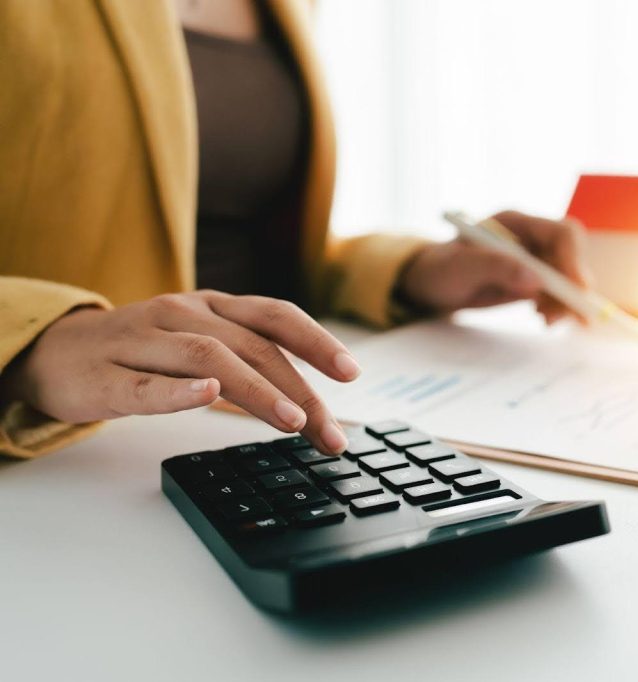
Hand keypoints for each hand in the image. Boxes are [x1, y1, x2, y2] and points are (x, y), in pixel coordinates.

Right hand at [3, 291, 357, 453]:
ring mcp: (143, 341)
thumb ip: (249, 359)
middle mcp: (182, 314)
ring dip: (257, 391)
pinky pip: (147, 383)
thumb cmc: (142, 352)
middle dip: (300, 390)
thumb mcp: (200, 341)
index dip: (317, 341)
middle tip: (329, 432)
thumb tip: (310, 401)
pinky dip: (180, 390)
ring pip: (210, 359)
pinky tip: (207, 396)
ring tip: (292, 421)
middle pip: (254, 346)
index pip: (276, 316)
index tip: (351, 373)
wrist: (54, 352)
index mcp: (212, 306)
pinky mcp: (107, 375)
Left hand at [397, 210, 591, 323]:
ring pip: (566, 278)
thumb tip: (536, 281)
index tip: (578, 289)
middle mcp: (529, 238)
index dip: (574, 259)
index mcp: (515, 223)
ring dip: (566, 301)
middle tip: (575, 316)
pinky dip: (557, 306)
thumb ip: (495, 267)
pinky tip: (544, 318)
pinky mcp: (531, 280)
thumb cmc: (440, 269)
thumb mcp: (460, 268)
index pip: (560, 233)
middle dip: (574, 286)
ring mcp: (532, 259)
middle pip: (569, 257)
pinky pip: (556, 292)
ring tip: (547, 321)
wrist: (430, 285)